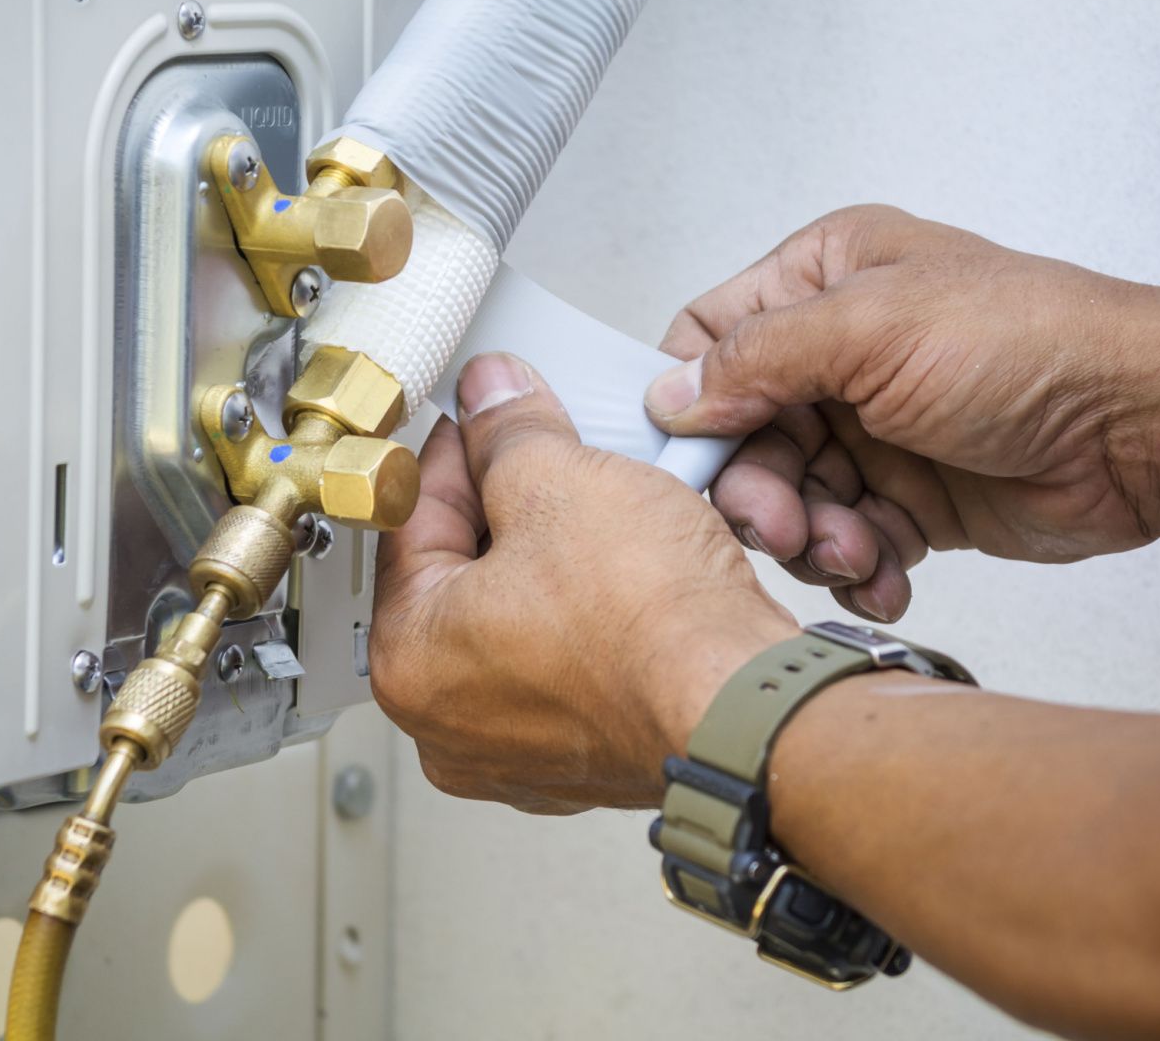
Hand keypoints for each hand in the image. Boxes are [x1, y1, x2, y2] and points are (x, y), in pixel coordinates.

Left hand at [371, 352, 797, 812]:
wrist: (750, 705)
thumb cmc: (653, 627)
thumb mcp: (561, 480)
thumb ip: (509, 431)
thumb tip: (493, 400)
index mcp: (409, 661)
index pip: (409, 522)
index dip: (453, 450)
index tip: (484, 418)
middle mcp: (449, 725)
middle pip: (460, 575)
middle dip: (505, 504)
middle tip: (545, 452)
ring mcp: (519, 753)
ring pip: (518, 620)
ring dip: (552, 557)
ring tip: (596, 506)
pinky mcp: (585, 760)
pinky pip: (567, 664)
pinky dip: (589, 615)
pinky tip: (626, 571)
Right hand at [647, 205, 1159, 621]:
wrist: (1144, 427)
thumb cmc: (1032, 345)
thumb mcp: (871, 329)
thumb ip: (756, 358)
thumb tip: (670, 395)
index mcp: (824, 279)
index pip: (709, 338)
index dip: (689, 404)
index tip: (695, 460)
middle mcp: (840, 352)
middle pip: (742, 435)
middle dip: (758, 491)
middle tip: (784, 528)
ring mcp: (874, 427)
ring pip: (791, 498)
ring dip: (812, 538)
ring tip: (857, 553)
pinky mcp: (910, 496)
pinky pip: (848, 541)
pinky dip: (859, 566)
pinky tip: (888, 575)